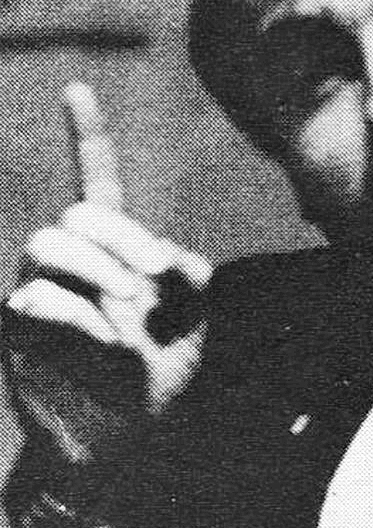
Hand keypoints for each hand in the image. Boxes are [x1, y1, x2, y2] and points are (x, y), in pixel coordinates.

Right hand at [4, 82, 211, 469]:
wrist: (138, 439)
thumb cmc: (168, 372)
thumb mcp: (197, 319)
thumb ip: (190, 277)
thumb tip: (170, 258)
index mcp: (114, 249)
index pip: (95, 182)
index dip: (85, 136)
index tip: (76, 88)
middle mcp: (72, 265)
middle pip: (76, 214)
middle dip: (119, 238)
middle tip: (152, 276)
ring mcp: (40, 296)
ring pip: (47, 244)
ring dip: (95, 266)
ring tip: (128, 300)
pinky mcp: (19, 336)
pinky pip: (34, 302)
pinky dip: (77, 315)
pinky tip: (107, 342)